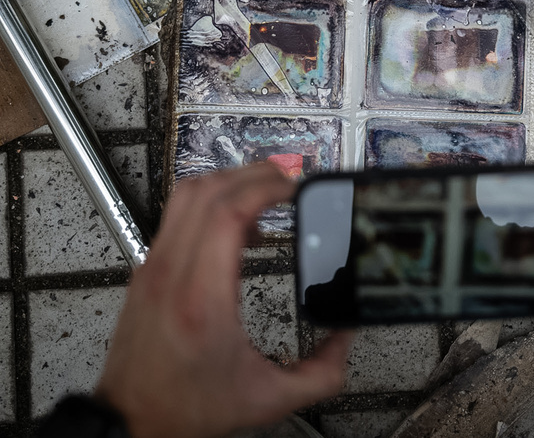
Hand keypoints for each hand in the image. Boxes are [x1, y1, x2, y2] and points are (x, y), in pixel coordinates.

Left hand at [94, 164, 351, 437]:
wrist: (131, 421)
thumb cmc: (186, 408)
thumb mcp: (268, 398)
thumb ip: (321, 373)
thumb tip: (347, 339)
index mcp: (202, 299)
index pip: (228, 213)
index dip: (266, 187)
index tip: (293, 187)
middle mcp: (171, 274)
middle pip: (208, 190)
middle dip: (254, 174)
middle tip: (288, 182)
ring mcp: (153, 267)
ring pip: (186, 194)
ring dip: (229, 181)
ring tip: (264, 191)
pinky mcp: (147, 269)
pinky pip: (176, 214)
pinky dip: (210, 202)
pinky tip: (236, 222)